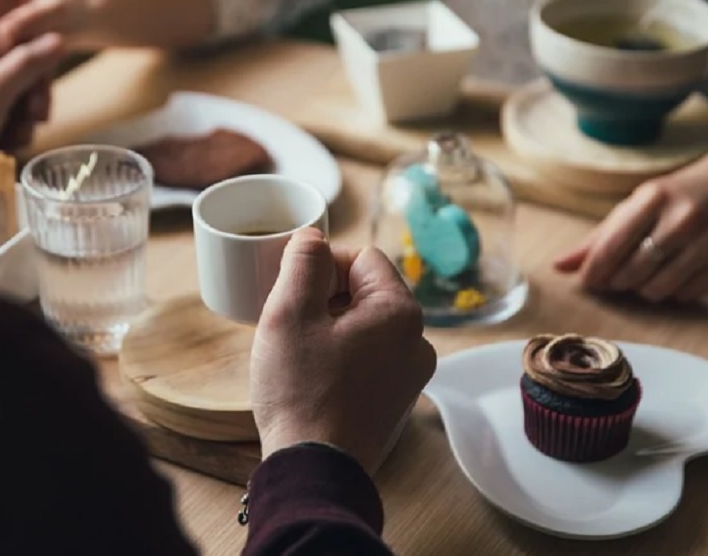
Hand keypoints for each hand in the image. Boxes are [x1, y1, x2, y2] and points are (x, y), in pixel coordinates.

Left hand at [0, 33, 64, 159]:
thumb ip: (28, 63)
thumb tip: (58, 38)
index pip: (24, 47)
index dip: (39, 76)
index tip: (38, 103)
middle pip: (21, 75)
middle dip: (29, 105)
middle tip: (30, 125)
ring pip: (13, 98)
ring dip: (20, 123)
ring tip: (12, 141)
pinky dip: (6, 131)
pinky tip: (2, 146)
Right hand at [251, 228, 436, 473]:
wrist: (314, 470)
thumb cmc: (301, 392)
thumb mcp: (289, 312)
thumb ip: (303, 261)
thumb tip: (313, 237)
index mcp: (400, 312)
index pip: (362, 257)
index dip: (322, 265)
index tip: (293, 291)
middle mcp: (418, 341)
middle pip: (366, 291)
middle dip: (325, 298)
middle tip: (290, 323)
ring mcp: (410, 375)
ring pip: (365, 325)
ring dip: (330, 328)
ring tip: (298, 353)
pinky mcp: (395, 400)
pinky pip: (368, 357)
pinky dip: (340, 357)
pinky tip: (312, 377)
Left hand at [554, 143, 707, 302]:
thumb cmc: (678, 195)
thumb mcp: (638, 204)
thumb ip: (599, 237)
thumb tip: (559, 266)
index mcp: (654, 199)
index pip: (611, 246)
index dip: (593, 271)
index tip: (587, 281)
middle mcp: (683, 220)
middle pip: (632, 273)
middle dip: (618, 281)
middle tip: (619, 275)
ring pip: (658, 290)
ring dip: (644, 289)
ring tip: (648, 272)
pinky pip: (686, 296)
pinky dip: (674, 292)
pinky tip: (676, 272)